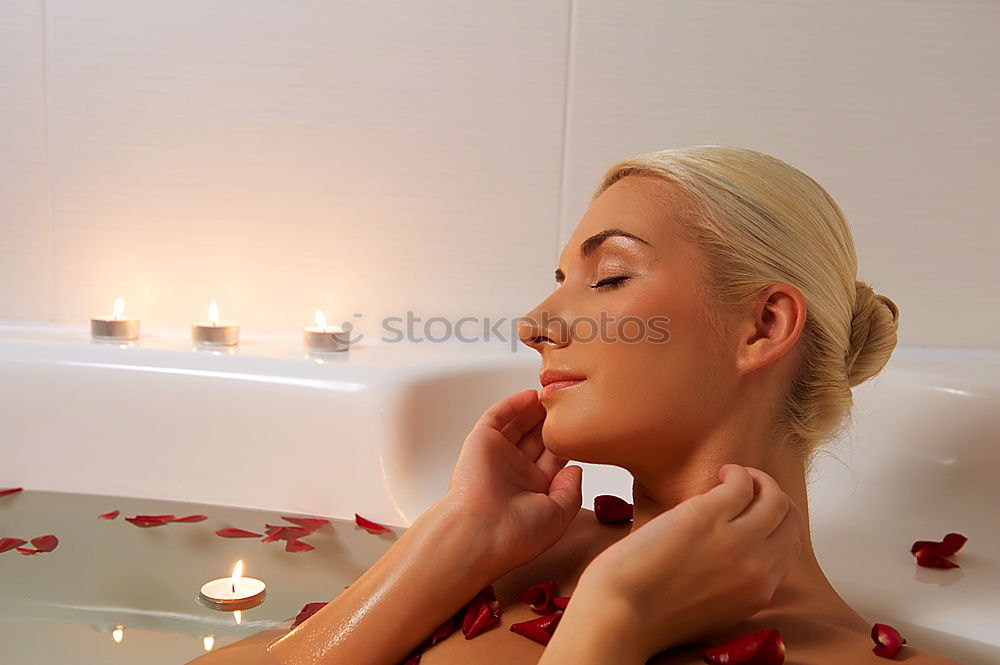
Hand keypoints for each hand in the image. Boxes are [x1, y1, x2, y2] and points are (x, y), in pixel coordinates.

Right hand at [439, 389, 581, 577]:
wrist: (480, 533)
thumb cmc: (516, 534)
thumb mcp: (559, 516)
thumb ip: (571, 491)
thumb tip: (575, 469)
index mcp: (533, 491)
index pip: (553, 459)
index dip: (567, 441)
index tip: (582, 425)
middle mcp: (515, 473)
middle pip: (536, 438)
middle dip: (551, 422)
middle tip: (568, 402)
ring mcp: (498, 456)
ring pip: (518, 425)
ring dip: (534, 410)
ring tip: (553, 395)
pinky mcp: (481, 443)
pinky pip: (497, 418)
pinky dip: (513, 405)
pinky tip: (530, 396)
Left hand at [573, 464, 802, 657]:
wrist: (620, 614)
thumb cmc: (647, 611)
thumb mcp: (709, 609)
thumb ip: (731, 584)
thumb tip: (732, 553)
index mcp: (757, 595)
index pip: (789, 549)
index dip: (777, 523)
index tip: (758, 509)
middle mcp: (756, 570)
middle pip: (789, 521)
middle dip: (774, 497)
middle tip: (750, 486)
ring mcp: (736, 542)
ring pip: (774, 498)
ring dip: (758, 479)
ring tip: (732, 476)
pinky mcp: (708, 516)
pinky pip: (742, 483)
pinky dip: (736, 472)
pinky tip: (720, 473)